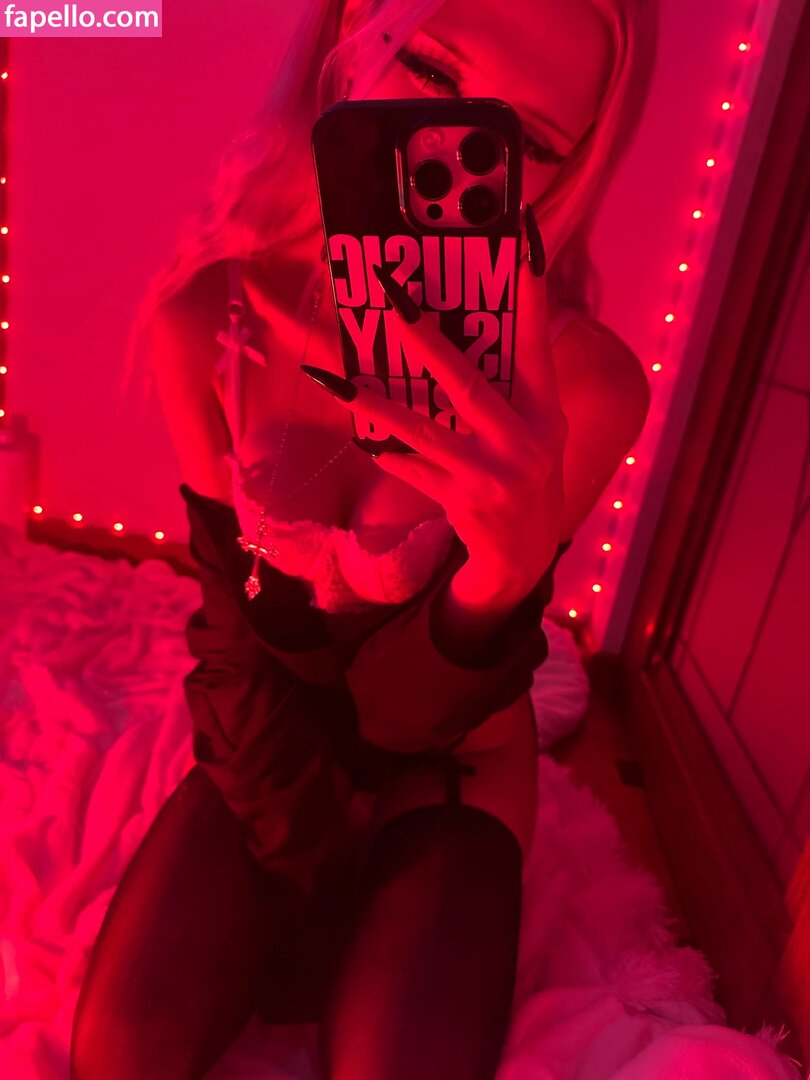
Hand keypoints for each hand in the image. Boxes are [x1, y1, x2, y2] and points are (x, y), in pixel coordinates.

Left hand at [302, 206, 568, 607]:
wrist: (525, 555)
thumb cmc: (526, 476)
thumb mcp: (538, 430)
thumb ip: (514, 387)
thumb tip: (462, 333)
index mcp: (546, 411)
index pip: (537, 341)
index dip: (531, 291)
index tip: (520, 237)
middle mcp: (526, 440)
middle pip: (468, 383)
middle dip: (427, 341)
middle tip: (390, 301)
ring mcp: (494, 475)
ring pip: (425, 432)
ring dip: (379, 405)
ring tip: (339, 381)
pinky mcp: (464, 503)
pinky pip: (414, 470)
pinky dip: (389, 453)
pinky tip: (365, 442)